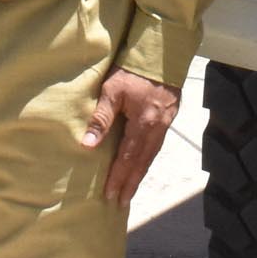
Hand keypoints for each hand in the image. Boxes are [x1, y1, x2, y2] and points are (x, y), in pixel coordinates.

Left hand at [82, 67, 181, 204]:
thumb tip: (88, 144)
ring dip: (139, 175)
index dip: (118, 178)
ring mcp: (164, 126)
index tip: (110, 195)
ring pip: (150, 157)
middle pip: (141, 163)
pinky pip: (155, 147)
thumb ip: (101, 118)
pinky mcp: (167, 120)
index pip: (127, 158)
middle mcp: (156, 129)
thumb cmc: (133, 71)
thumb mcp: (112, 90)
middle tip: (120, 202)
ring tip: (129, 191)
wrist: (162, 54)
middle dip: (130, 183)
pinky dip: (146, 161)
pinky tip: (141, 166)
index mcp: (143, 124)